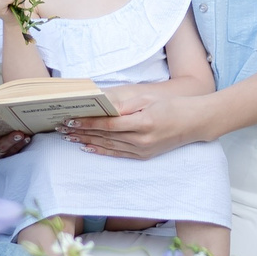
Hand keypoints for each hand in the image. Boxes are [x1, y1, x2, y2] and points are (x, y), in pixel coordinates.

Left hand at [62, 86, 206, 159]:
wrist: (194, 123)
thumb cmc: (172, 106)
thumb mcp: (149, 99)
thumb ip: (125, 105)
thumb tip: (102, 107)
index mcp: (143, 123)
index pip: (108, 124)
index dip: (88, 123)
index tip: (71, 119)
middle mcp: (141, 140)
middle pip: (104, 136)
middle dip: (81, 131)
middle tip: (62, 128)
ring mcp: (142, 150)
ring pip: (108, 146)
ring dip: (87, 141)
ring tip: (69, 137)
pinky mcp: (144, 156)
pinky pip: (118, 154)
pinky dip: (101, 151)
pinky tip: (88, 147)